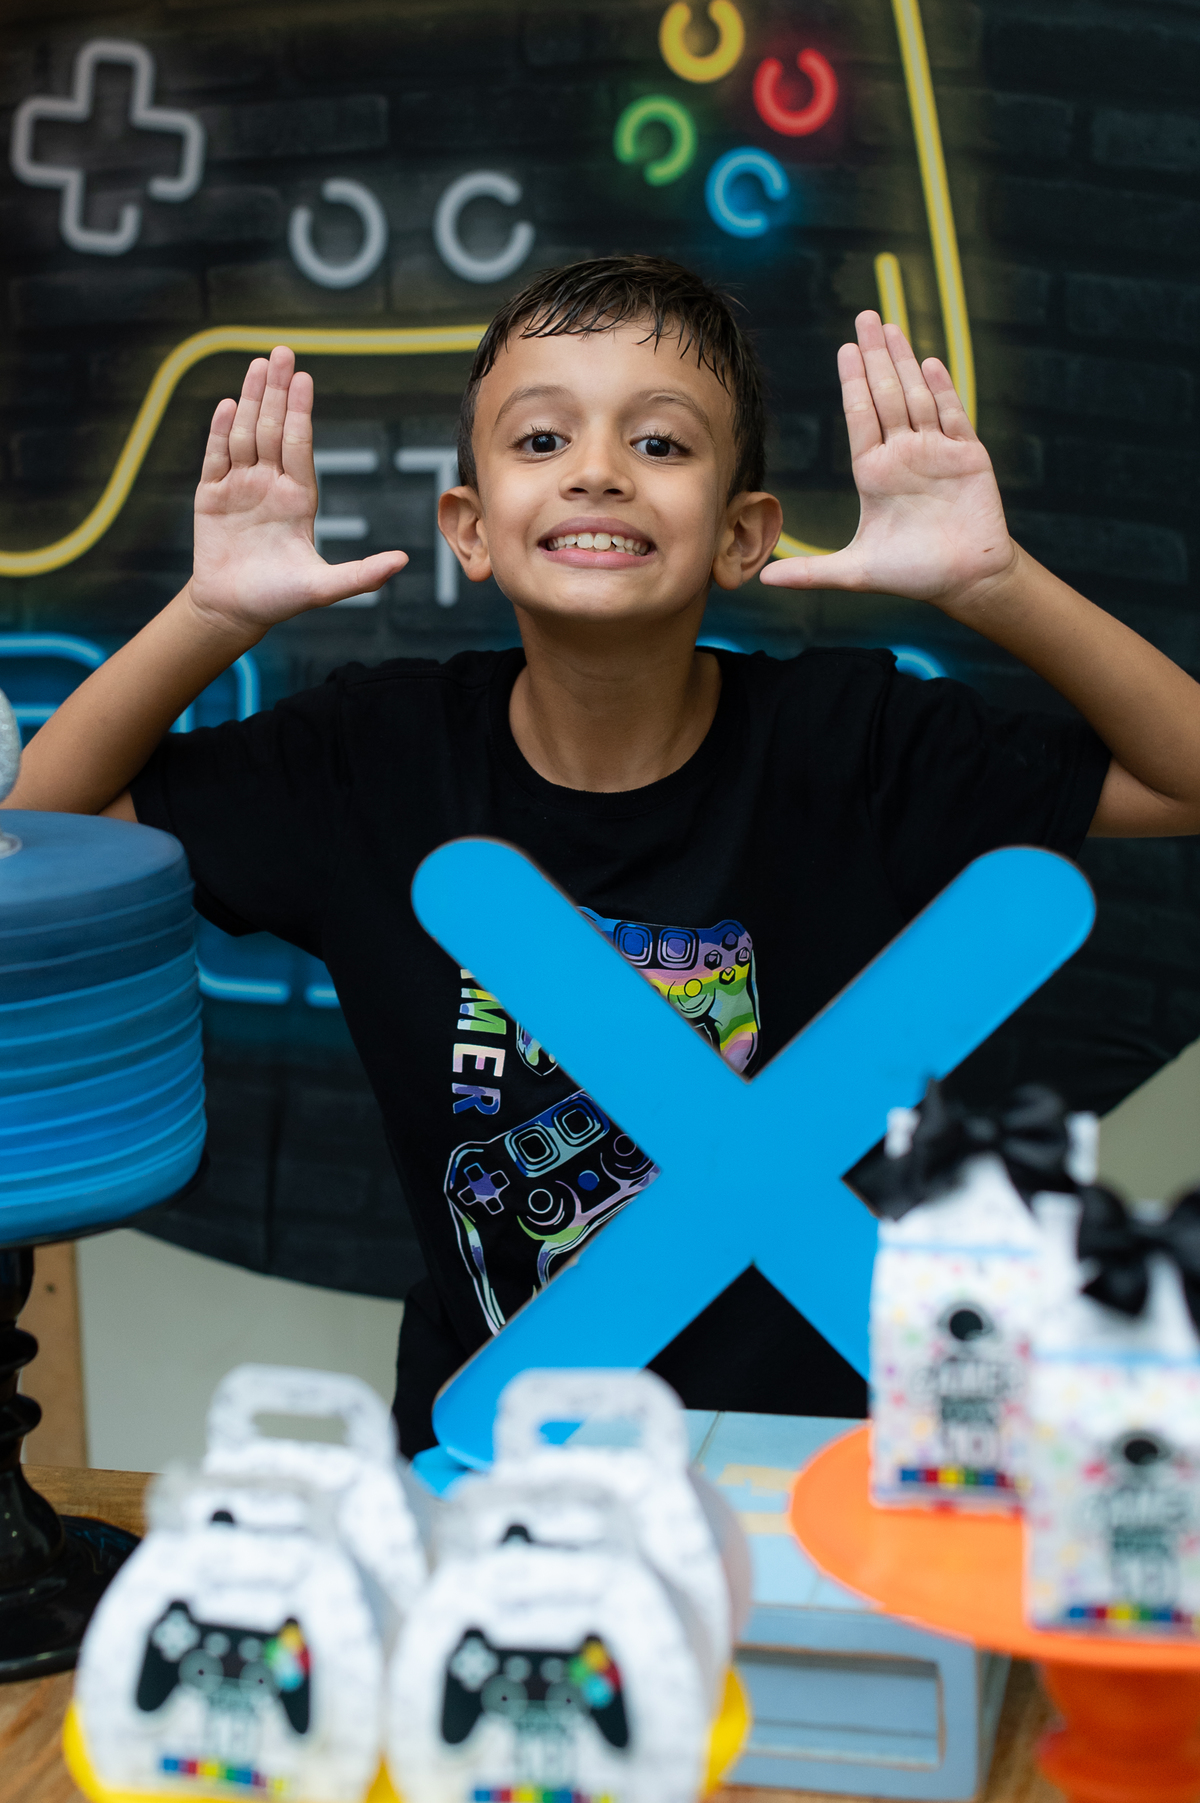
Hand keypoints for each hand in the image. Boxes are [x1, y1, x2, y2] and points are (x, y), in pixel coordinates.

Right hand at [189, 346, 407, 631]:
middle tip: (281, 352)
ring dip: (249, 400)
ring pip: (244, 435)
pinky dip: (219, 431)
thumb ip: (362, 574)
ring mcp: (240, 488)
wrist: (234, 612)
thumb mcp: (324, 588)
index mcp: (299, 499)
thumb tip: (404, 561)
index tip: (304, 379)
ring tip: (256, 366)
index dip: (300, 413)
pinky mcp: (211, 497)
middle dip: (275, 391)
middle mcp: (270, 486)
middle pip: (272, 430)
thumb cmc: (280, 599)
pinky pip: (215, 457)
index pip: (300, 446)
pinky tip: (227, 405)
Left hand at [761, 312, 1014, 611]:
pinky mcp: (968, 457)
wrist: (965, 581)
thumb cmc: (912, 574)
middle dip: (876, 357)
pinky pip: (954, 417)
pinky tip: (930, 364)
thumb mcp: (855, 572)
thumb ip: (810, 572)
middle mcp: (903, 455)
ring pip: (918, 397)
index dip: (852, 382)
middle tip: (866, 318)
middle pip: (887, 396)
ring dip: (906, 363)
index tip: (845, 349)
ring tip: (892, 329)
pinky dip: (943, 391)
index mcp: (874, 473)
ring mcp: (936, 452)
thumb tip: (762, 580)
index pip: (860, 417)